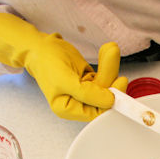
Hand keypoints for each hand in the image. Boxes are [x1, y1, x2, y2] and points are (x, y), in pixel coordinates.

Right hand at [0, 12, 126, 120]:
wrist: (40, 46)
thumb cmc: (46, 62)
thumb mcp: (65, 79)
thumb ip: (87, 93)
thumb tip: (109, 101)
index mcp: (68, 109)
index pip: (97, 112)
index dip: (110, 99)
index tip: (120, 81)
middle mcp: (78, 103)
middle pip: (104, 97)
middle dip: (110, 76)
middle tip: (113, 56)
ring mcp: (86, 91)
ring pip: (107, 83)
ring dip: (110, 65)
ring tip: (110, 49)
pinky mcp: (90, 80)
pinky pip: (105, 73)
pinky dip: (108, 62)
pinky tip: (107, 50)